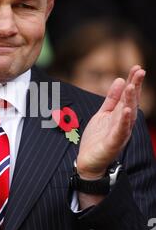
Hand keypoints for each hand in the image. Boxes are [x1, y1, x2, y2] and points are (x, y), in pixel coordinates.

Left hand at [77, 65, 144, 179]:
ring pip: (127, 114)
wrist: (89, 161)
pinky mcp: (113, 143)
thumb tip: (120, 79)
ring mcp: (120, 133)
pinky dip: (125, 121)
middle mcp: (124, 123)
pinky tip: (127, 110)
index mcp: (121, 115)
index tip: (136, 67)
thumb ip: (111, 99)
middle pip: (130, 102)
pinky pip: (120, 131)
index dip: (132, 82)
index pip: (128, 96)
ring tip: (132, 86)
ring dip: (130, 100)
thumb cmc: (97, 138)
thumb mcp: (103, 114)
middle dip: (135, 86)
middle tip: (139, 71)